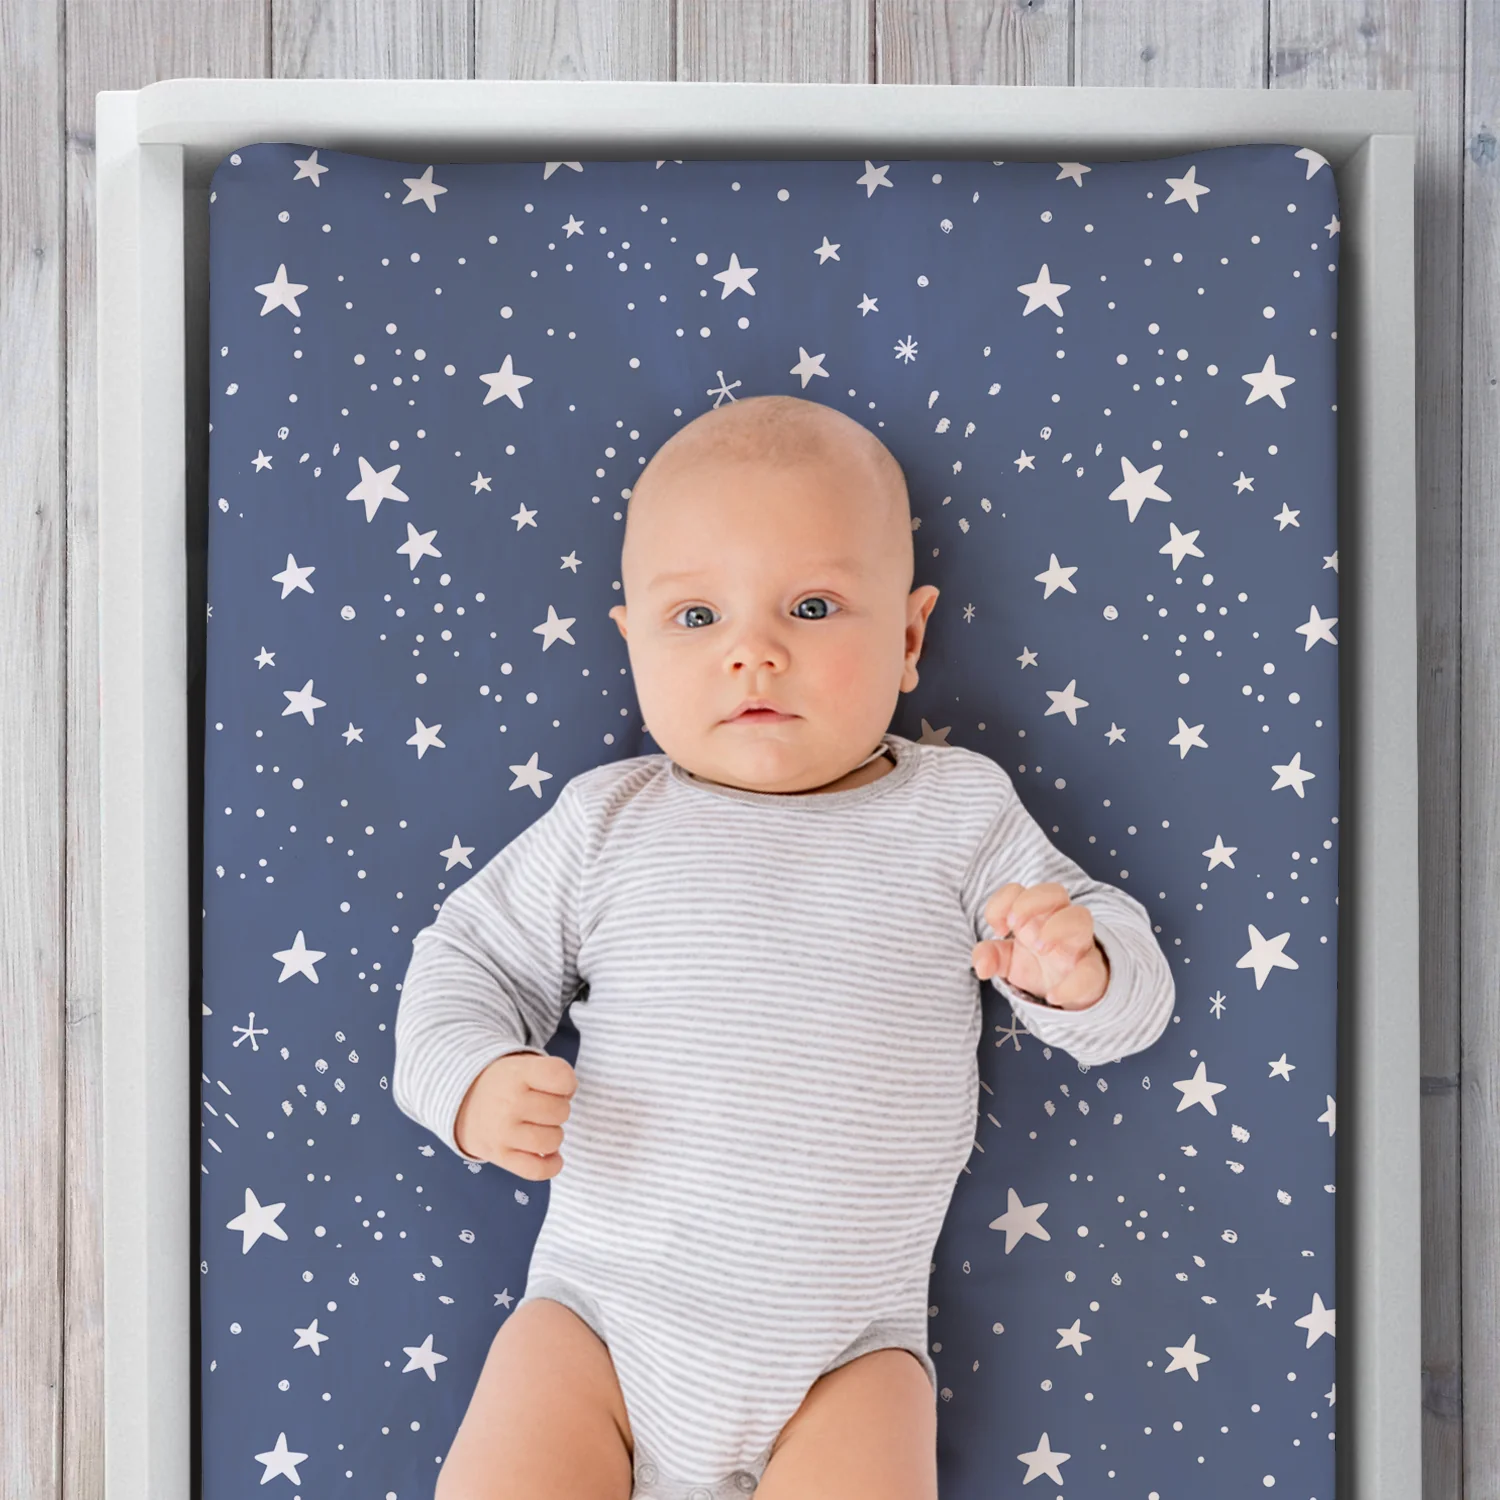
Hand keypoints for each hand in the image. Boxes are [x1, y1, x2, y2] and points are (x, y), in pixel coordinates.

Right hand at [454, 1052, 576, 1177]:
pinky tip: (550, 1155)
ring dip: (553, 1135)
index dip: (568, 1084)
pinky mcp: (500, 1156)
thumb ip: (551, 1074)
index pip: (562, 1078)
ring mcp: (504, 1132)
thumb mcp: (522, 1064)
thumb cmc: (504, 1083)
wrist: (462, 1100)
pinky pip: (537, 1170)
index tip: (557, 1087)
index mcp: (518, 1073)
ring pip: (553, 1140)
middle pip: (561, 1112)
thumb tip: (568, 1099)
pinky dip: (551, 1166)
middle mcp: (510, 1102)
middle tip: (542, 1107)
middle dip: (559, 1109)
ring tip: (540, 1127)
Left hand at [970, 881, 1110, 1010]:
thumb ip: (989, 957)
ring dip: (1057, 928)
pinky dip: (1071, 985)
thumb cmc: (1037, 965)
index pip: (1020, 890)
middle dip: (1031, 902)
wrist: (1068, 993)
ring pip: (1081, 917)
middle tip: (1015, 926)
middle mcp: (1059, 923)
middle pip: (1055, 891)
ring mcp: (1079, 945)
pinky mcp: (1093, 972)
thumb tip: (981, 966)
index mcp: (1035, 916)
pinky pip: (1091, 971)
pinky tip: (1053, 996)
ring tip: (1039, 949)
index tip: (999, 927)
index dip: (1005, 901)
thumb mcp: (1007, 960)